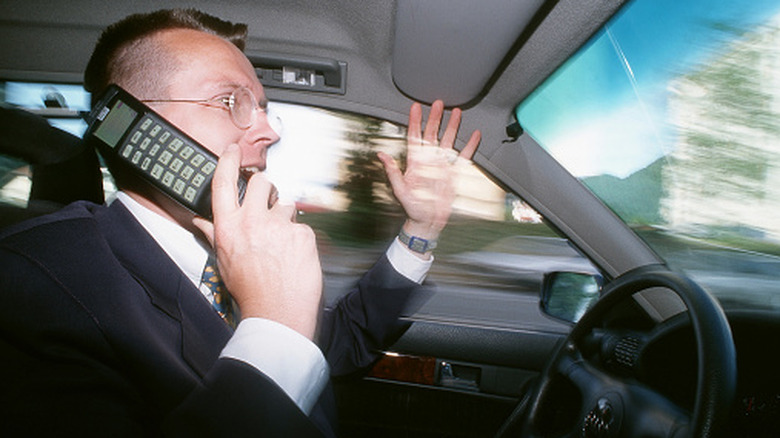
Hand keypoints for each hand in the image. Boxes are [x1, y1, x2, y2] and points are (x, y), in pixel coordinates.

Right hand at [193, 144, 322, 339]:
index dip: (228, 161)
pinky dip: (300, 238)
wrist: (277, 314)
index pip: (224, 183)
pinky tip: (294, 256)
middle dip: (267, 188)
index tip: (233, 150)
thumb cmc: (250, 291)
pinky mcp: (302, 234)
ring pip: (287, 204)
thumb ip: (213, 235)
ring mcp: (279, 226)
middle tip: (269, 204)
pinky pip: (302, 225)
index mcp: (228, 227)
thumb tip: (199, 221)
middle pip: (262, 182)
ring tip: (282, 243)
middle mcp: (252, 221)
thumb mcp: (223, 262)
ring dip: (285, 217)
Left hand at [378, 100, 480, 255]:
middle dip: (435, 118)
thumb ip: (392, 172)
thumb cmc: (412, 208)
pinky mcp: (454, 174)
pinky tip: (474, 134)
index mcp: (415, 163)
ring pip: (448, 141)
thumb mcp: (400, 190)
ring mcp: (442, 166)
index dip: (414, 122)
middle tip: (438, 102)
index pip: (414, 137)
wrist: (427, 222)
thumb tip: (381, 155)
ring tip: (456, 112)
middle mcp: (429, 161)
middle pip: (433, 134)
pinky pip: (463, 156)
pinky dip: (469, 145)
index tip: (415, 107)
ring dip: (452, 126)